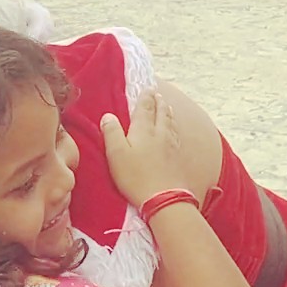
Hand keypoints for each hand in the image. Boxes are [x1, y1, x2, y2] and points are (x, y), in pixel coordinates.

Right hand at [100, 90, 186, 208]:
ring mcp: (171, 145)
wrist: (164, 198)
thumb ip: (112, 133)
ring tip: (166, 106)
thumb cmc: (136, 177)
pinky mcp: (178, 157)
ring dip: (167, 112)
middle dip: (158, 101)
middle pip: (161, 112)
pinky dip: (174, 127)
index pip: (145, 108)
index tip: (147, 88)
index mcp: (143, 130)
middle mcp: (160, 133)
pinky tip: (173, 130)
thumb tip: (108, 116)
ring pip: (170, 122)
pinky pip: (176, 135)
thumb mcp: (116, 154)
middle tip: (157, 93)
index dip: (145, 97)